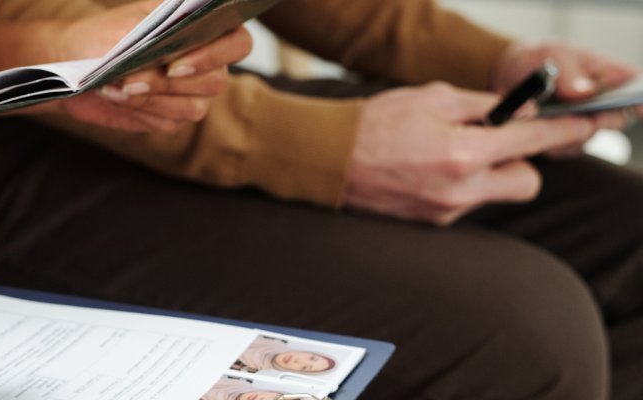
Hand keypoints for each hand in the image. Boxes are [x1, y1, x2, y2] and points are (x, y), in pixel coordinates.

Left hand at [41, 0, 252, 133]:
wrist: (72, 63)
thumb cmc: (101, 35)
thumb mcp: (129, 23)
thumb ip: (160, 29)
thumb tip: (178, 37)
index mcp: (203, 29)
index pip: (237, 43)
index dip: (214, 55)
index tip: (176, 64)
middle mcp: (206, 62)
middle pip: (216, 81)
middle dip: (171, 83)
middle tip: (133, 79)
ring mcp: (191, 93)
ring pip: (193, 108)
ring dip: (153, 99)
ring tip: (118, 86)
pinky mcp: (171, 116)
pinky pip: (169, 122)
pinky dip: (140, 110)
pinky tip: (115, 96)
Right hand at [346, 83, 603, 224]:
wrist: (326, 160)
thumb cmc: (373, 124)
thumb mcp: (431, 98)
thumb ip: (481, 104)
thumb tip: (516, 111)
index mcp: (463, 153)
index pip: (531, 143)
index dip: (561, 132)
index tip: (580, 127)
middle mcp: (459, 190)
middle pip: (526, 183)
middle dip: (519, 163)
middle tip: (495, 143)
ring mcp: (444, 212)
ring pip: (491, 194)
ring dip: (482, 174)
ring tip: (441, 154)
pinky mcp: (428, 223)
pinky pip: (461, 204)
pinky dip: (455, 186)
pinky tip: (423, 171)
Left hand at [491, 42, 640, 156]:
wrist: (508, 74)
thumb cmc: (538, 58)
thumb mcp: (551, 55)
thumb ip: (568, 72)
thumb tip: (583, 92)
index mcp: (609, 76)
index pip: (635, 86)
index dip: (639, 100)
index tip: (637, 108)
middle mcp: (602, 104)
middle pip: (614, 120)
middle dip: (596, 120)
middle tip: (578, 115)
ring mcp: (582, 124)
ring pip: (584, 138)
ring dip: (563, 130)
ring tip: (541, 114)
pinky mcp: (562, 141)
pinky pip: (560, 149)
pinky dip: (545, 140)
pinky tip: (530, 125)